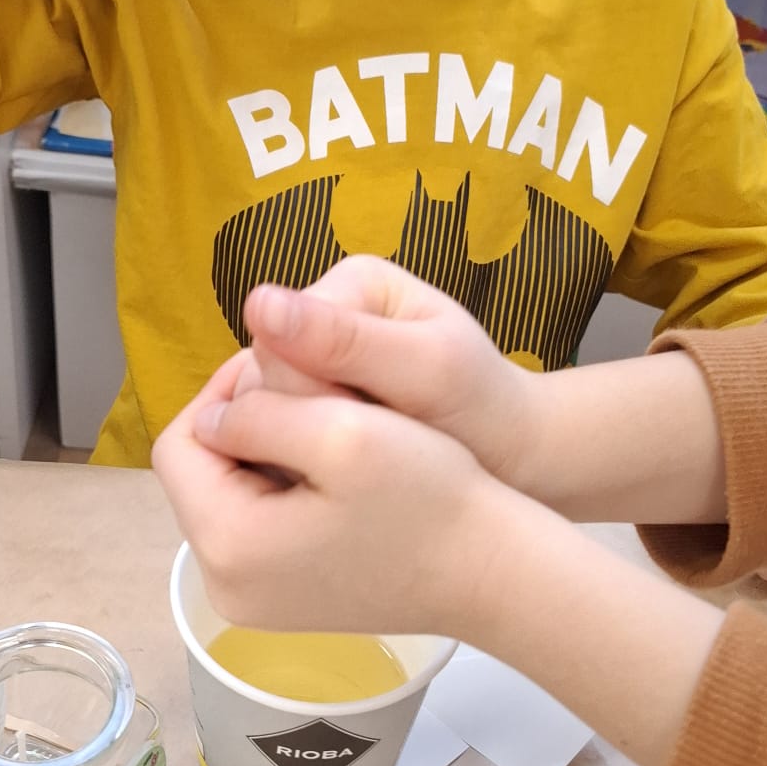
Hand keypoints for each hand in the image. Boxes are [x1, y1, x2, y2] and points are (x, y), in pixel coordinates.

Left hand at [152, 355, 500, 637]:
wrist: (492, 573)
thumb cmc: (428, 500)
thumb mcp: (341, 428)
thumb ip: (258, 411)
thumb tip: (214, 417)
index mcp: (228, 546)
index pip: (177, 447)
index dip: (221, 392)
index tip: (282, 368)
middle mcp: (226, 588)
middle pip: (200, 475)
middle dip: (245, 426)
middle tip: (312, 395)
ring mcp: (254, 602)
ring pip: (229, 497)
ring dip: (267, 454)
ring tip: (329, 428)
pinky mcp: (284, 602)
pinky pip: (258, 528)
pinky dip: (286, 489)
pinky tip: (337, 472)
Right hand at [242, 258, 727, 527]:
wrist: (509, 461)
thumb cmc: (482, 410)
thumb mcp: (427, 371)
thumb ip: (348, 341)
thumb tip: (257, 304)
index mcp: (349, 284)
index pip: (277, 343)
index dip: (309, 401)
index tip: (373, 428)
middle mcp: (319, 316)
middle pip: (263, 378)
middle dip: (307, 424)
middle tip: (371, 449)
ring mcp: (307, 363)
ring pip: (258, 413)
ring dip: (297, 449)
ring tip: (356, 468)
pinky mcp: (304, 405)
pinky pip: (266, 435)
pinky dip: (293, 463)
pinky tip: (331, 481)